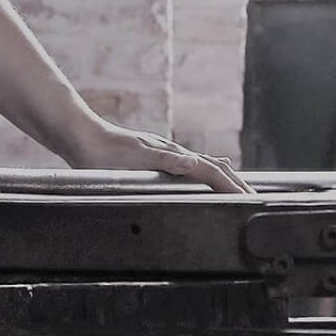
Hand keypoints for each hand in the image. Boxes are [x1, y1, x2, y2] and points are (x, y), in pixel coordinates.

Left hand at [66, 120, 254, 194]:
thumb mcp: (136, 156)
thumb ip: (166, 160)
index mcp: (171, 154)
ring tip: (238, 186)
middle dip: (234, 182)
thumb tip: (196, 162)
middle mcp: (171, 153)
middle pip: (211, 167)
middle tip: (254, 197)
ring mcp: (162, 155)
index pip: (210, 171)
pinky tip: (199, 170)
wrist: (82, 136)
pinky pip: (187, 167)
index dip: (231, 185)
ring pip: (201, 166)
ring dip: (221, 177)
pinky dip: (202, 171)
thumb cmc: (104, 149)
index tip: (249, 198)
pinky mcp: (152, 158)